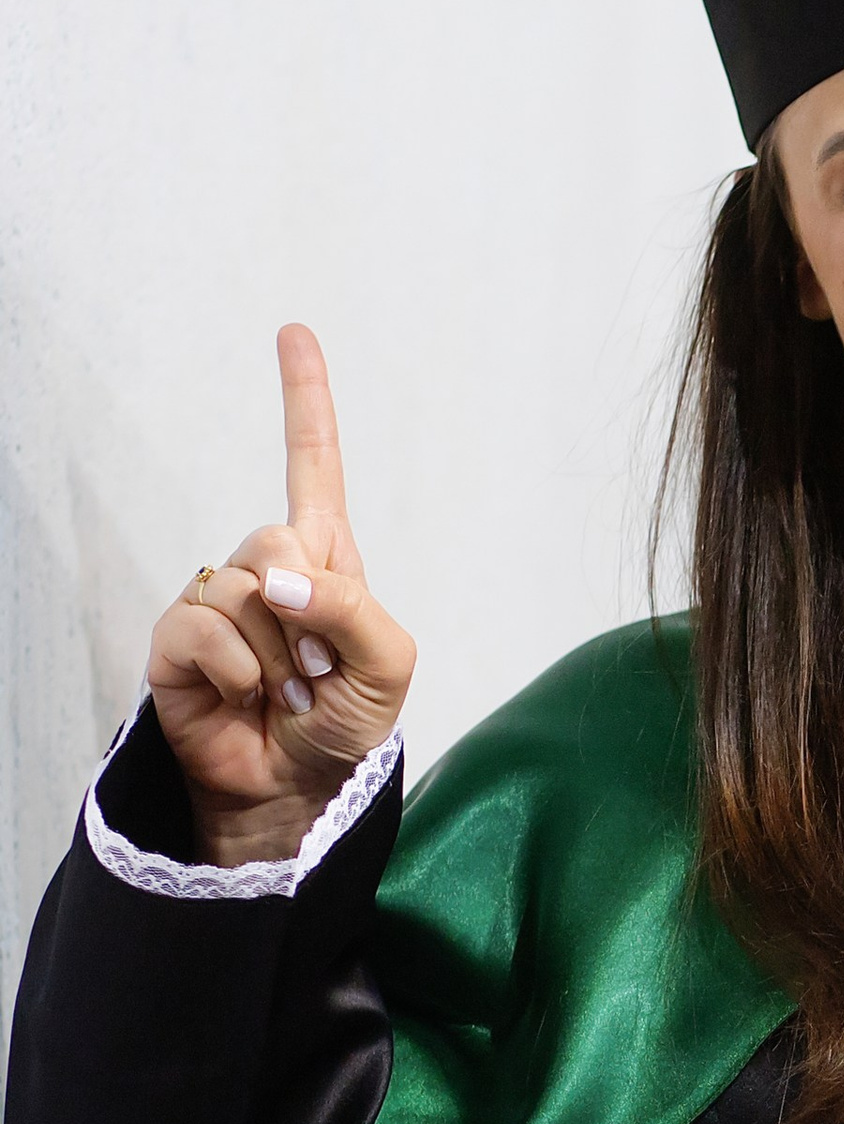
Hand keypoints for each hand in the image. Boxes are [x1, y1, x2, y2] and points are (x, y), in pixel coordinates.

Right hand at [146, 326, 416, 867]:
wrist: (296, 792)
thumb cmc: (345, 725)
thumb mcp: (387, 665)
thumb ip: (352, 608)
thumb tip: (277, 576)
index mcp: (324, 560)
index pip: (313, 465)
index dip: (304, 399)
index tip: (293, 331)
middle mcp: (266, 569)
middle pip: (278, 533)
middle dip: (308, 607)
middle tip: (314, 670)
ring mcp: (218, 603)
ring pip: (244, 587)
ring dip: (277, 654)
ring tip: (281, 692)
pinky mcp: (176, 641)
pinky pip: (204, 627)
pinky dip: (235, 670)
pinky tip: (242, 697)